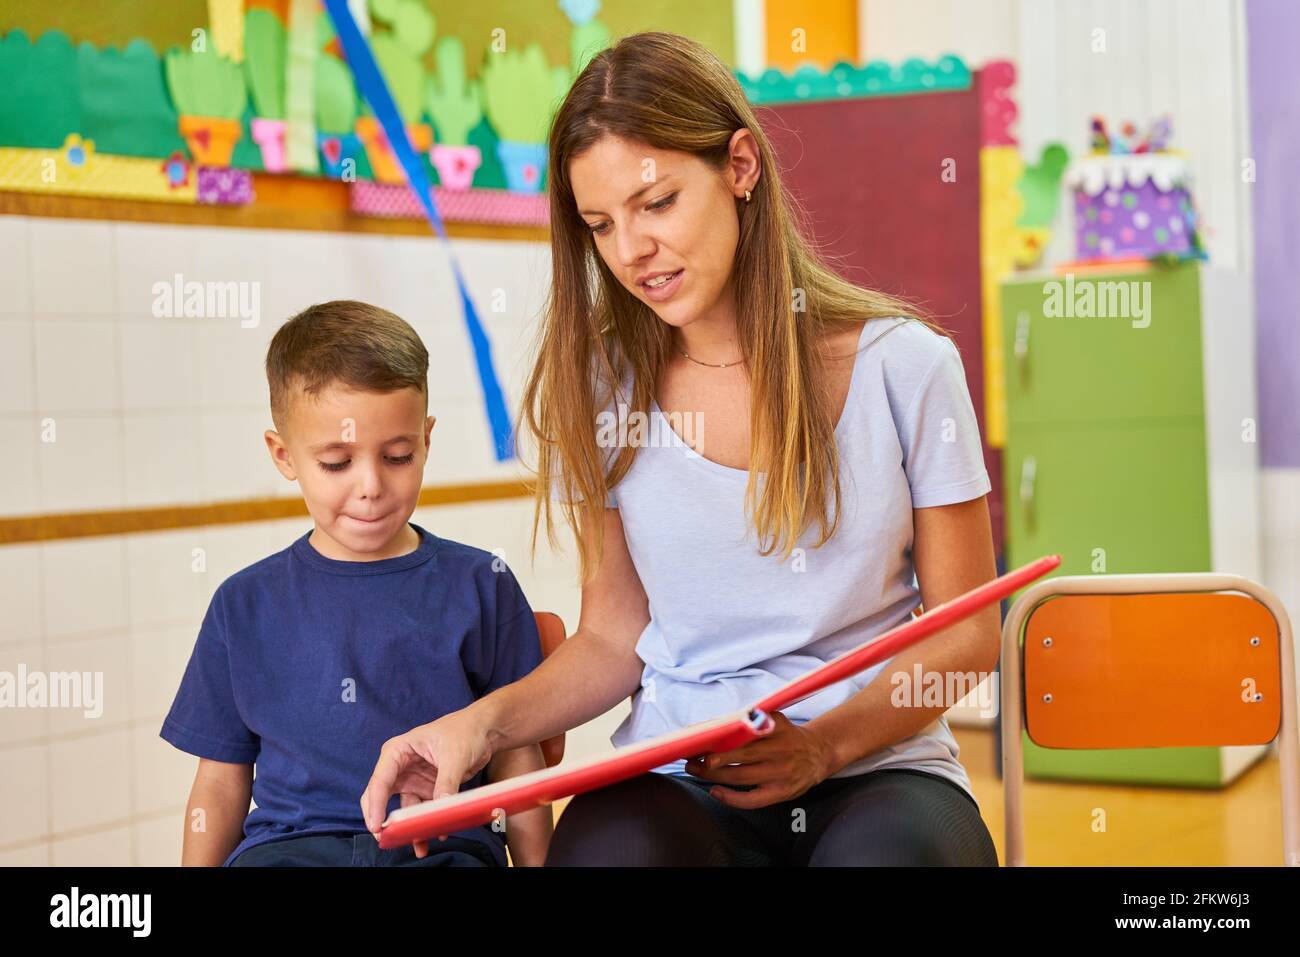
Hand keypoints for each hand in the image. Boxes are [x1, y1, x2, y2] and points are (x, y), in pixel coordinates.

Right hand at [361, 707, 493, 858]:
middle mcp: (401, 767)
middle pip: (381, 797)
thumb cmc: (465, 730)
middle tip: (387, 840)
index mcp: (399, 751)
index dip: (375, 805)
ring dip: (410, 827)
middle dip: (383, 819)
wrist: (485, 731)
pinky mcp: (427, 789)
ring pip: (403, 809)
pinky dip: (427, 823)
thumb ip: (446, 782)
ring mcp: (413, 779)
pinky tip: (438, 833)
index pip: (380, 781)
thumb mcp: (455, 755)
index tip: (378, 827)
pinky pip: (422, 810)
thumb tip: (440, 808)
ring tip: (420, 846)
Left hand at [682, 711, 834, 808]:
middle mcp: (781, 750)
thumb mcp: (776, 720)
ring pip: (741, 776)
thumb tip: (716, 724)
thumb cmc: (788, 736)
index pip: (744, 732)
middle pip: (740, 756)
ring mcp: (781, 773)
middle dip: (712, 759)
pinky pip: (752, 800)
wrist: (819, 754)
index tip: (702, 739)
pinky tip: (715, 791)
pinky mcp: (781, 793)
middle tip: (691, 759)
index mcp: (778, 729)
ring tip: (695, 770)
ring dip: (714, 776)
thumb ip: (752, 719)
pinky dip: (731, 798)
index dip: (721, 737)